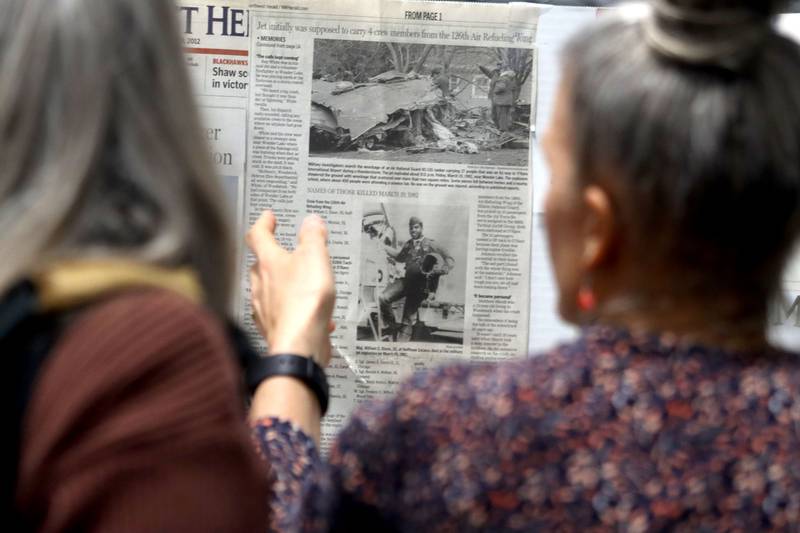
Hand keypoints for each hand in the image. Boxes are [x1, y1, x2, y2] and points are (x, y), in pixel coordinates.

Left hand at [246, 211, 334, 365]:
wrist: (299, 345)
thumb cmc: (304, 302)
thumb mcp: (316, 258)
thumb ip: (313, 237)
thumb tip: (311, 221)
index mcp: (269, 262)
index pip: (258, 235)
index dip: (264, 223)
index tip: (268, 217)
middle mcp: (261, 285)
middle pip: (260, 265)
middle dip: (271, 256)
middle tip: (281, 250)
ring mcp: (265, 308)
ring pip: (269, 290)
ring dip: (283, 284)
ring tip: (303, 283)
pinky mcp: (274, 328)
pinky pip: (282, 314)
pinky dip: (296, 311)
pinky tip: (316, 316)